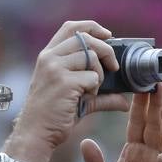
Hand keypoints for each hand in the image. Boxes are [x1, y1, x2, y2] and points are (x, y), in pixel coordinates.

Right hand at [6, 21, 130, 161]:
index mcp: (48, 55)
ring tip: (92, 90)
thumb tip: (125, 99)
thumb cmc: (53, 115)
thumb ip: (99, 92)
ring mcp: (55, 69)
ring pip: (91, 57)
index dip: (92, 27)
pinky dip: (95, 88)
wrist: (36, 133)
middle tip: (114, 68)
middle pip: (86, 38)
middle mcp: (49, 57)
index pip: (71, 27)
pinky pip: (92, 77)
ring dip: (100, 74)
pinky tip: (85, 99)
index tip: (107, 35)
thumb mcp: (74, 96)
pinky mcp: (64, 82)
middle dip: (106, 51)